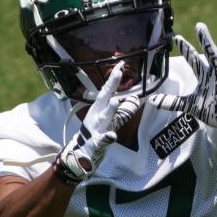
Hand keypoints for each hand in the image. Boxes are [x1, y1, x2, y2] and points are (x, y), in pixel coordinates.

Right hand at [54, 63, 141, 184]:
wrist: (82, 152)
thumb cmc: (96, 133)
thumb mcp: (106, 118)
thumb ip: (120, 110)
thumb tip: (134, 100)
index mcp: (99, 108)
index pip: (107, 90)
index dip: (113, 78)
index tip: (120, 64)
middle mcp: (97, 115)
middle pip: (104, 97)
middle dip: (111, 84)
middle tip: (118, 71)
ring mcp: (97, 128)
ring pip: (104, 117)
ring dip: (110, 109)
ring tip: (116, 101)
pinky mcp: (97, 142)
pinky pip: (103, 140)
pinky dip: (107, 138)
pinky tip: (112, 136)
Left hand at [149, 23, 216, 134]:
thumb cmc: (214, 111)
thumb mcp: (191, 106)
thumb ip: (173, 102)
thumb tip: (152, 101)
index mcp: (206, 76)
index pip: (194, 61)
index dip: (186, 50)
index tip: (177, 38)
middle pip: (211, 54)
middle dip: (205, 41)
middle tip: (199, 25)